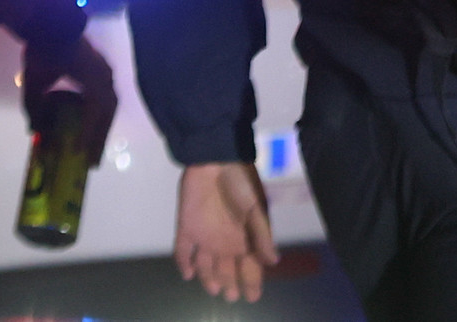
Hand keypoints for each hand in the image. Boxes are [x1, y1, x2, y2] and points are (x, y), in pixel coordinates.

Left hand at [21, 35, 118, 165]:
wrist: (49, 19)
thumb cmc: (42, 51)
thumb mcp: (34, 82)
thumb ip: (34, 107)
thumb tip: (34, 131)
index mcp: (92, 81)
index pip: (93, 115)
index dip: (88, 136)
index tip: (80, 156)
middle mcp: (104, 77)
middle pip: (107, 114)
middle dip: (99, 139)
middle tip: (92, 162)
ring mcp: (104, 71)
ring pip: (109, 106)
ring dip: (101, 128)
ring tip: (92, 148)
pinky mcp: (100, 67)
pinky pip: (105, 96)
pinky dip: (100, 114)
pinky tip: (90, 124)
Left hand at [174, 160, 277, 302]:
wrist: (215, 158)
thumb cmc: (240, 183)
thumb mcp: (256, 208)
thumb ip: (262, 236)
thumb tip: (273, 262)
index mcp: (245, 238)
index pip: (250, 267)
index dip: (252, 282)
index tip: (253, 297)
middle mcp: (226, 241)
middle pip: (227, 270)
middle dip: (229, 284)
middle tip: (231, 295)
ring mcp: (205, 235)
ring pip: (205, 265)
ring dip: (208, 278)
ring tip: (213, 287)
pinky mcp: (187, 226)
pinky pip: (183, 250)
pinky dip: (184, 262)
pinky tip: (188, 273)